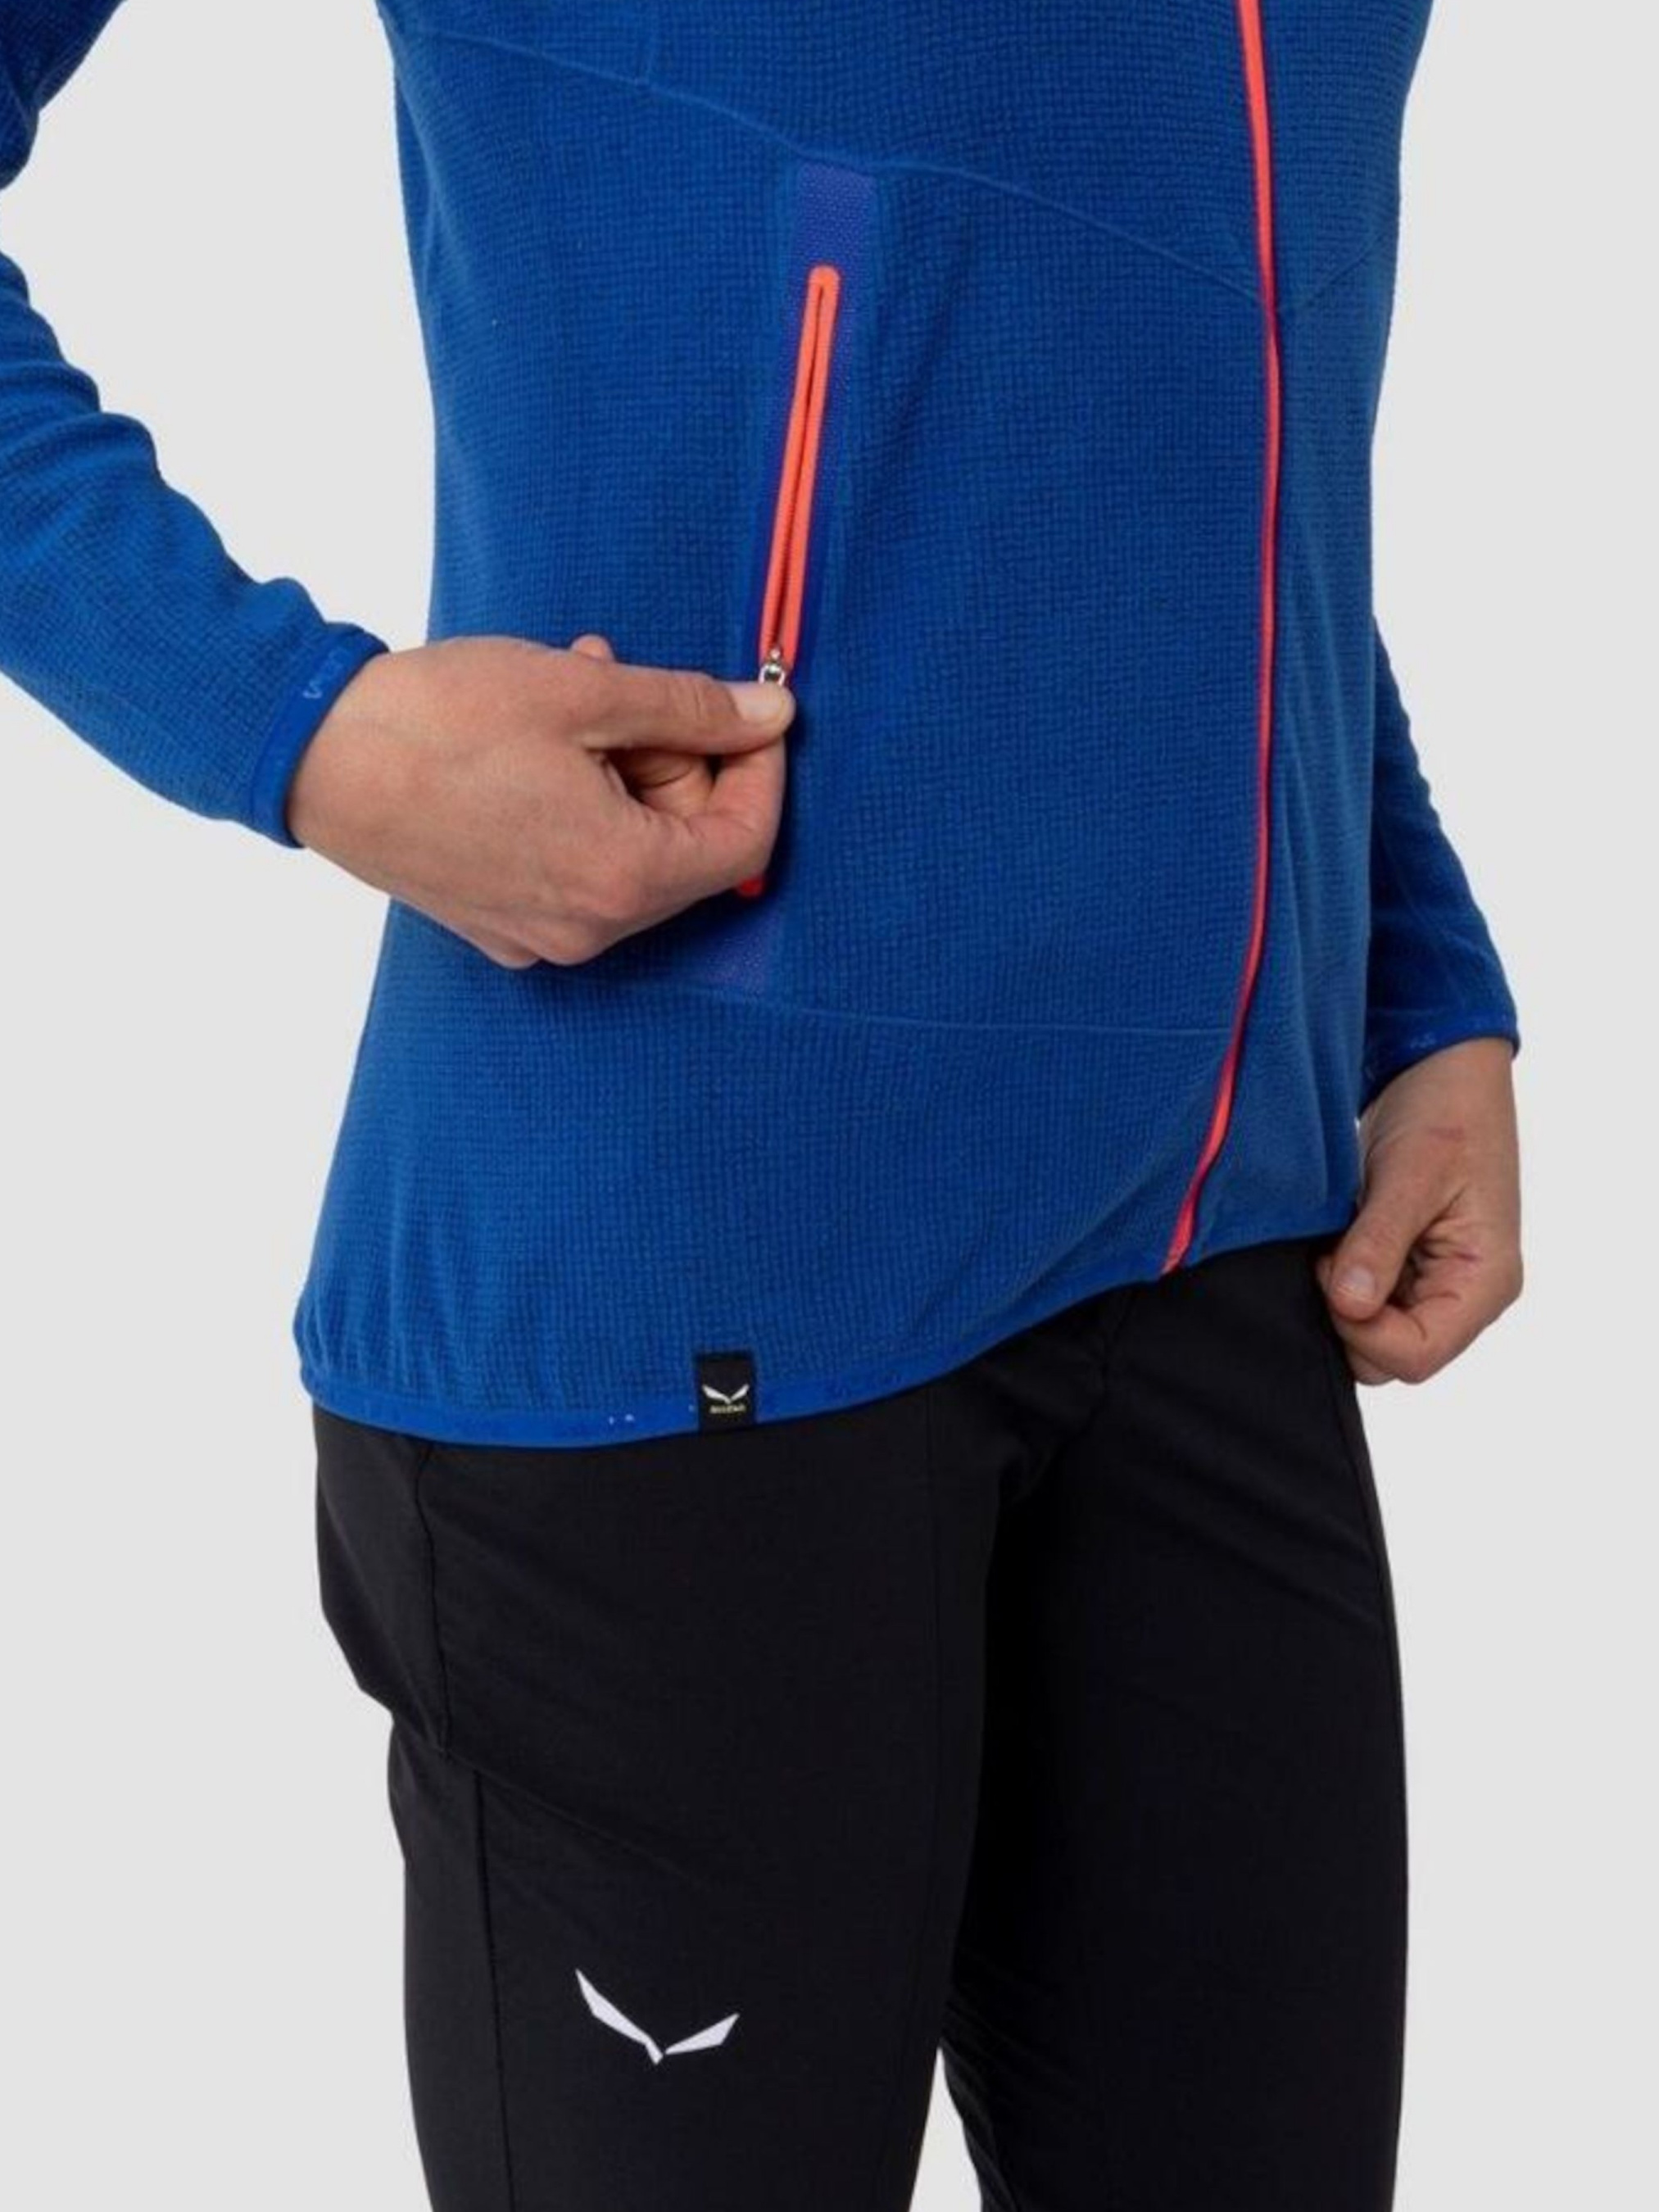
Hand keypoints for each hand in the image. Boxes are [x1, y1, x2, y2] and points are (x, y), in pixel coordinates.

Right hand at [285, 630, 792, 966]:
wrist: (312, 756)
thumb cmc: (440, 719)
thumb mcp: (584, 692)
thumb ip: (691, 708)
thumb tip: (772, 715)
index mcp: (622, 878)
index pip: (746, 843)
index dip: (760, 770)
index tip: (744, 710)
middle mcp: (589, 929)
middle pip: (687, 850)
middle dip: (677, 762)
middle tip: (624, 686)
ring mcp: (540, 936)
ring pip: (630, 856)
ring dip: (625, 773)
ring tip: (576, 695)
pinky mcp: (500, 928)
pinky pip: (575, 871)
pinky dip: (581, 807)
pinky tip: (540, 745)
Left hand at [1316, 1036, 1522, 1384]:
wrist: (1442, 1071)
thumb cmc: (1445, 1112)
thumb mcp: (1411, 1173)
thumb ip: (1380, 1241)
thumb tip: (1351, 1304)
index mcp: (1484, 1282)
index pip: (1416, 1355)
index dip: (1360, 1330)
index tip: (1330, 1269)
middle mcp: (1464, 1295)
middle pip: (1389, 1356)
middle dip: (1345, 1317)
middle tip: (1326, 1252)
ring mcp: (1436, 1286)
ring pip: (1371, 1335)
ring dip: (1340, 1298)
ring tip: (1333, 1240)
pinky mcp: (1408, 1270)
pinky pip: (1366, 1303)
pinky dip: (1340, 1281)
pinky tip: (1333, 1240)